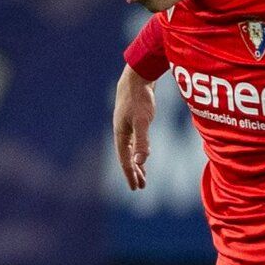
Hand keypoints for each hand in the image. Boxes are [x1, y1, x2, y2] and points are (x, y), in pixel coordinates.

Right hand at [114, 68, 155, 190]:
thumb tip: (141, 162)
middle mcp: (121, 131)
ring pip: (130, 149)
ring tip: (143, 174)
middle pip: (126, 157)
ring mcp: (126, 125)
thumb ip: (142, 141)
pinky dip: (138, 150)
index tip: (136, 188)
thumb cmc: (140, 98)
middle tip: (141, 186)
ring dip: (136, 162)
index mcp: (120, 134)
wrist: (137, 76)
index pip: (125, 160)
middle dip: (134, 172)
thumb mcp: (142, 121)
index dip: (131, 175)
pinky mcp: (132, 118)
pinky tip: (144, 152)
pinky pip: (134, 140)